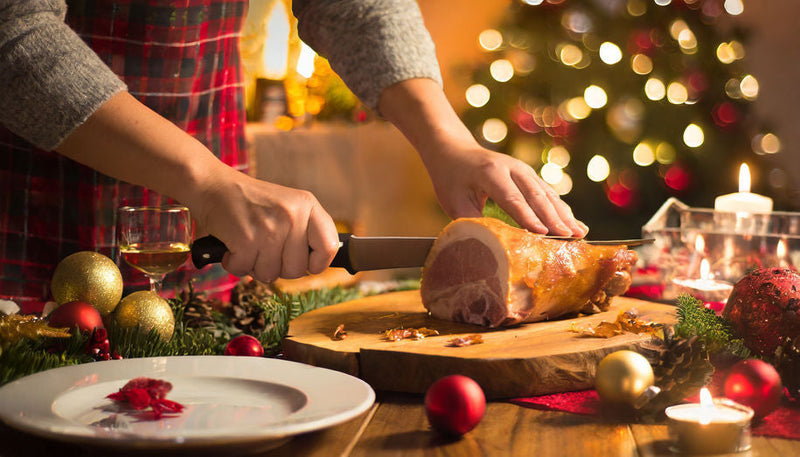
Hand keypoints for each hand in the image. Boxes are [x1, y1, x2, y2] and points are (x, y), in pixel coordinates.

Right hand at [189, 165, 339, 281]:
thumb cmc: (250, 201)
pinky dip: (235, 264)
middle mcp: (292, 215)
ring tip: (248, 243)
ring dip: (254, 265)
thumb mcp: (287, 205)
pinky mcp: (246, 239)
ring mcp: (269, 228)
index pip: (330, 246)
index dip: (318, 263)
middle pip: (298, 270)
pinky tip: (232, 246)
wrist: (212, 185)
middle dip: (279, 267)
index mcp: (307, 205)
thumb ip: (305, 230)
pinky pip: (245, 270)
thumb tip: (318, 265)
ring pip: (271, 274)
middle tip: (264, 249)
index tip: (307, 264)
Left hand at [421, 138, 588, 236]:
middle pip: (536, 196)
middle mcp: (512, 168)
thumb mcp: (454, 201)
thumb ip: (472, 221)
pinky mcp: (529, 175)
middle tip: (570, 238)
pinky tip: (574, 224)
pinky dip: (561, 209)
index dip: (529, 217)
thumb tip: (488, 246)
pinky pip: (548, 193)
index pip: (513, 199)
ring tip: (580, 234)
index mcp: (491, 173)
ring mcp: (523, 170)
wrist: (454, 150)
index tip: (543, 235)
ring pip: (547, 194)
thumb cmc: (451, 179)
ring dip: (564, 215)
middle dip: (554, 219)